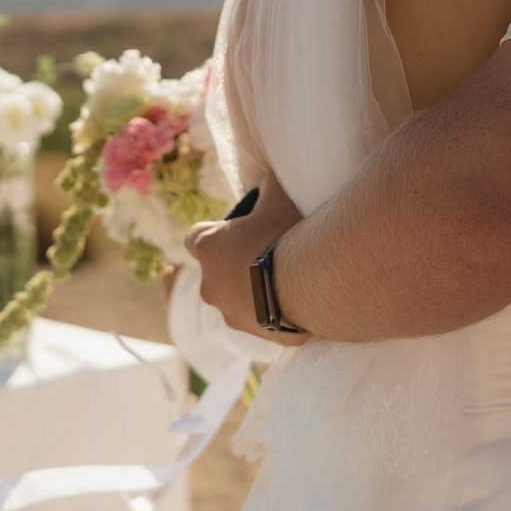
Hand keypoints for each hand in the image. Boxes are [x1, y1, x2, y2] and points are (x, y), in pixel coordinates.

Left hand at [183, 184, 307, 342]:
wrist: (316, 282)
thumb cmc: (290, 235)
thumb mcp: (279, 198)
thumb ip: (267, 186)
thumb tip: (268, 175)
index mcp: (209, 248)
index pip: (194, 237)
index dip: (212, 234)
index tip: (233, 232)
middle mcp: (210, 286)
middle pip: (216, 272)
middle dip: (235, 265)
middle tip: (267, 255)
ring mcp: (231, 314)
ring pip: (236, 300)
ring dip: (254, 291)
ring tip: (286, 281)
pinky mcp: (256, 334)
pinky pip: (262, 321)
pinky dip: (274, 313)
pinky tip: (297, 301)